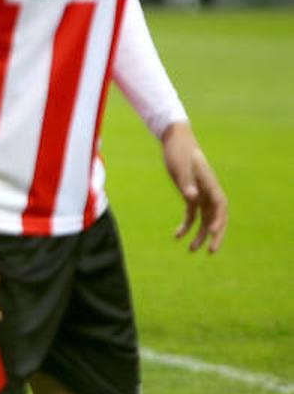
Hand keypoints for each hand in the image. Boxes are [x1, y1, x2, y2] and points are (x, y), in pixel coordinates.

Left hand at [161, 122, 226, 252]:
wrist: (175, 142)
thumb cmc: (179, 152)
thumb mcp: (180, 167)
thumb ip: (186, 183)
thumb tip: (191, 198)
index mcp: (210, 185)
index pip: (219, 206)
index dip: (219, 220)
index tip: (213, 232)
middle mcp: (208, 192)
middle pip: (216, 217)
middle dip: (215, 235)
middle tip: (211, 251)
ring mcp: (200, 194)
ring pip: (204, 219)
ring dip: (200, 234)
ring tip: (191, 250)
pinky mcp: (190, 195)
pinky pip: (192, 214)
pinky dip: (186, 225)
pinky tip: (177, 236)